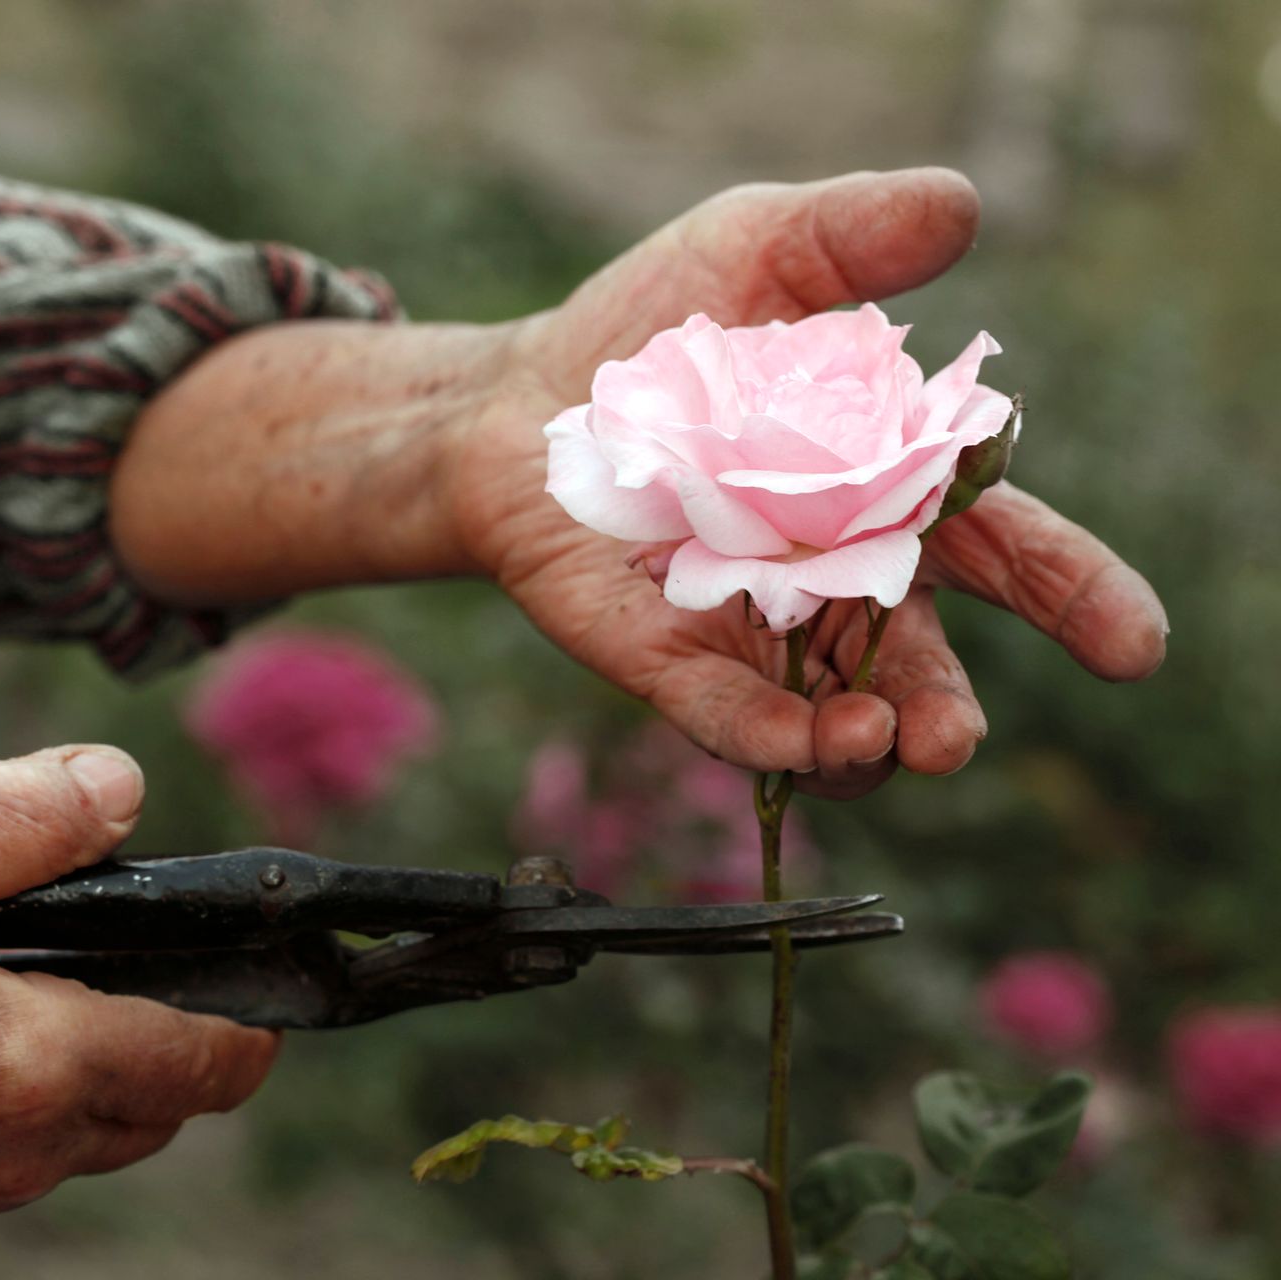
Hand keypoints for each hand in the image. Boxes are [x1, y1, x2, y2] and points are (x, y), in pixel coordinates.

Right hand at [0, 746, 275, 1211]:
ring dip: (113, 1046)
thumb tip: (123, 787)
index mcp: (31, 1066)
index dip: (256, 1001)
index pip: (216, 1061)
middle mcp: (20, 1146)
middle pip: (172, 1099)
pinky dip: (48, 1074)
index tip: (251, 940)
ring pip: (108, 1123)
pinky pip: (36, 1136)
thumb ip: (21, 813)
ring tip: (41, 953)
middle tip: (126, 926)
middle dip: (184, 1017)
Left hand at [451, 169, 1167, 796]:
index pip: (1005, 549)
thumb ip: (851, 235)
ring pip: (832, 714)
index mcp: (890, 494)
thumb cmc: (655, 327)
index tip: (1132, 642)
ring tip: (883, 740)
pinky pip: (726, 714)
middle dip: (948, 708)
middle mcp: (836, 580)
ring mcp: (752, 629)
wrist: (519, 394)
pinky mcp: (666, 656)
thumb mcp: (754, 254)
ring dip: (868, 741)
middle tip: (956, 734)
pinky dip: (767, 736)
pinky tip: (800, 744)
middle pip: (918, 660)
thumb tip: (958, 205)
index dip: (1076, 595)